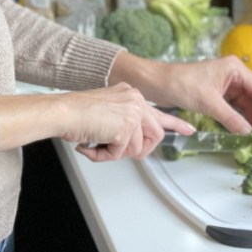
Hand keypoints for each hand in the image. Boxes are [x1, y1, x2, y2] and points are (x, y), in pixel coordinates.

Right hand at [56, 83, 193, 161]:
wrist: (62, 111)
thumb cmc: (76, 114)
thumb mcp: (107, 112)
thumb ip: (125, 124)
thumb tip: (137, 143)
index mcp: (132, 95)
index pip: (159, 112)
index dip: (175, 123)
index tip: (189, 129)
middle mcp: (136, 100)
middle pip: (155, 135)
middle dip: (139, 150)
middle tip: (115, 150)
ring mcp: (132, 112)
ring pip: (137, 148)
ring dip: (115, 153)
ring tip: (96, 143)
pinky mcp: (126, 127)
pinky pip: (121, 154)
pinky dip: (104, 155)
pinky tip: (91, 144)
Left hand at [110, 53, 251, 135]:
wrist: (157, 83)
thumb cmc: (182, 84)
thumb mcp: (209, 103)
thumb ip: (231, 118)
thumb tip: (249, 133)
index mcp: (235, 68)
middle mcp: (233, 74)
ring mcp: (224, 83)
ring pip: (243, 103)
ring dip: (247, 118)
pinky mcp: (215, 93)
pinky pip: (232, 106)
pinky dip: (236, 117)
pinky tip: (239, 129)